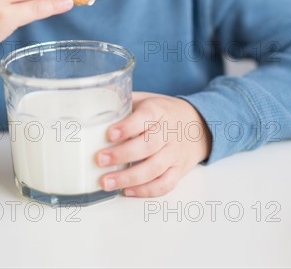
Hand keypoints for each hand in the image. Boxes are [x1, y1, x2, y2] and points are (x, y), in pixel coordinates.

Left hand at [95, 92, 211, 197]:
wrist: (198, 125)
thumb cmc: (163, 112)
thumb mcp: (147, 100)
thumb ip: (124, 103)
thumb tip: (92, 103)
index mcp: (159, 110)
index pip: (146, 117)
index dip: (128, 126)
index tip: (109, 134)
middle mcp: (169, 132)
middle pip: (148, 145)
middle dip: (122, 155)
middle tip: (99, 160)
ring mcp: (175, 153)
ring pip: (155, 168)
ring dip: (129, 178)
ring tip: (106, 182)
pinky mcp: (179, 170)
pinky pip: (165, 185)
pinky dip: (145, 191)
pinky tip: (126, 191)